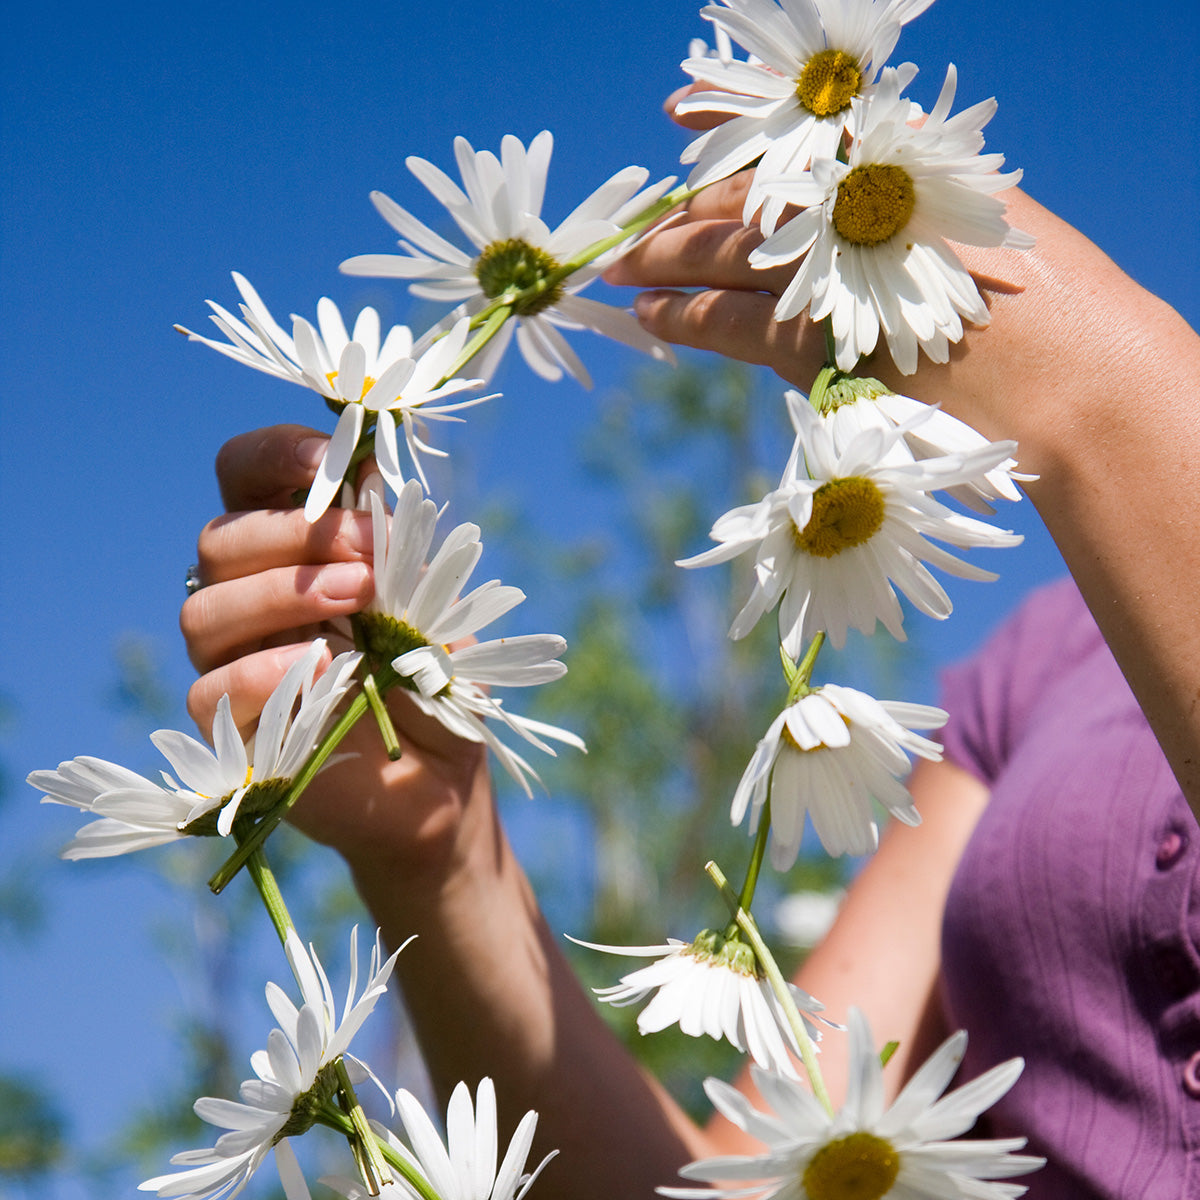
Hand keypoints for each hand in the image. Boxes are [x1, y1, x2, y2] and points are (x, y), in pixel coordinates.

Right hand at [181, 424, 491, 880]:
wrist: (442, 778)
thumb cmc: (433, 679)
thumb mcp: (430, 602)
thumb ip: (395, 547)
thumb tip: (368, 483)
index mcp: (291, 551)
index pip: (244, 475)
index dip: (275, 455)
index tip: (332, 459)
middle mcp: (248, 598)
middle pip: (220, 540)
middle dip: (298, 537)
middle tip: (370, 558)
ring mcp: (230, 663)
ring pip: (204, 611)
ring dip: (283, 595)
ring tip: (360, 604)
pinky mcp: (230, 730)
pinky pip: (210, 690)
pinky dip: (265, 672)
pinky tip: (326, 669)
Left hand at [605, 90, 1158, 467]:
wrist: (1077, 385)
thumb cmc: (1048, 305)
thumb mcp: (981, 223)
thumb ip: (906, 196)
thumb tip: (839, 184)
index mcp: (899, 167)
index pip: (789, 137)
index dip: (727, 131)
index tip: (680, 114)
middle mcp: (860, 207)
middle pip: (745, 200)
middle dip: (680, 213)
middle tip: (633, 227)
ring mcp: (836, 274)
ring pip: (726, 257)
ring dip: (667, 262)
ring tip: (624, 271)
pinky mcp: (822, 344)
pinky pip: (736, 325)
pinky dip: (691, 318)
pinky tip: (656, 318)